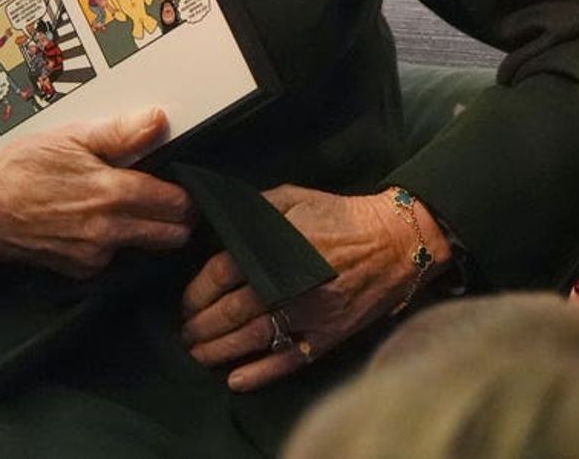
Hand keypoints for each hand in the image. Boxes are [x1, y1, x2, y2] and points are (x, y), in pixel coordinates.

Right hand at [0, 108, 193, 277]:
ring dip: (146, 231)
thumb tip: (158, 120)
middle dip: (176, 219)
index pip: (176, 204)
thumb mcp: (71, 136)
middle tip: (164, 198)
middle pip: (171, 235)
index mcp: (112, 193)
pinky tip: (94, 222)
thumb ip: (120, 133)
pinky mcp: (80, 271)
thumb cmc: (20, 167)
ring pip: (144, 248)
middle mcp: (109, 230)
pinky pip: (113, 259)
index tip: (180, 183)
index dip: (184, 193)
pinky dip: (113, 243)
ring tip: (127, 206)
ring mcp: (95, 256)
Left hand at [181, 184, 450, 390]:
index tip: (185, 303)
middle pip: (231, 312)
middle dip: (201, 326)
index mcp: (274, 248)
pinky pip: (290, 360)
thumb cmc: (337, 216)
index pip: (221, 274)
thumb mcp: (291, 197)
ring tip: (199, 356)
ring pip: (254, 339)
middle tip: (185, 334)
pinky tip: (236, 381)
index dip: (197, 292)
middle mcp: (287, 285)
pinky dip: (261, 373)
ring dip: (220, 351)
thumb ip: (252, 210)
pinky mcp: (328, 336)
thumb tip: (216, 221)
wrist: (393, 242)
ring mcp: (309, 314)